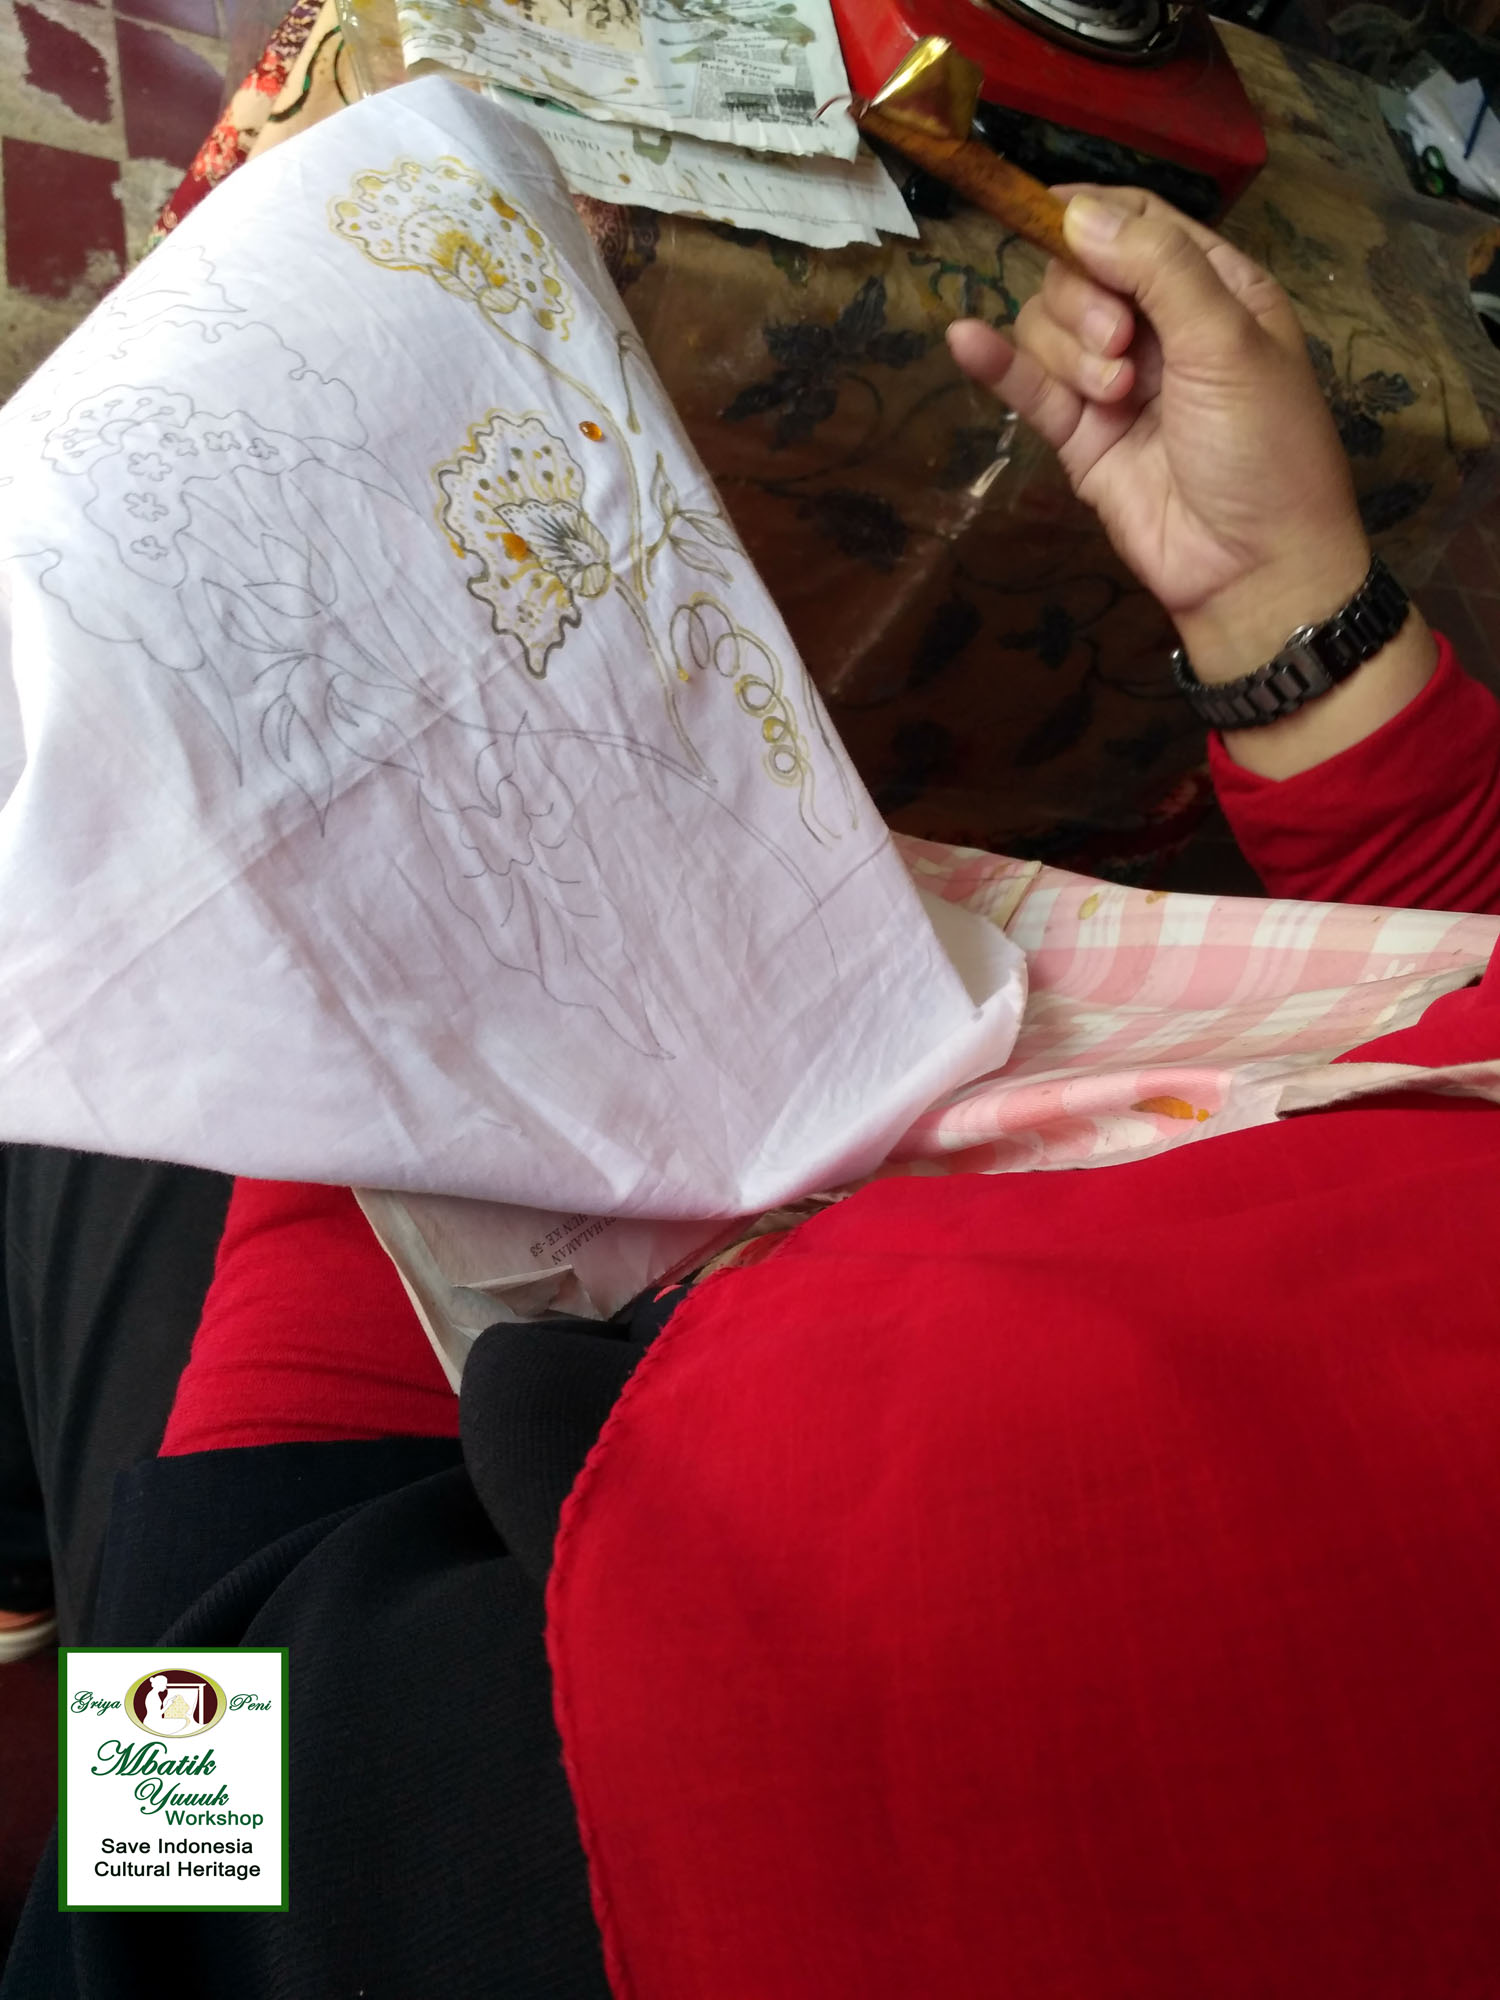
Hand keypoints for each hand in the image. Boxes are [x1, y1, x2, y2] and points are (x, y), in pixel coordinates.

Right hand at [947, 187, 1435, 773]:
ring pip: (1049, 327)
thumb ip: (1157, 267)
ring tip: (1115, 397)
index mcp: (1213, 287)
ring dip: (1069, 352)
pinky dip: (996, 362)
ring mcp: (1113, 381)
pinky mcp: (1079, 436)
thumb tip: (1078, 212)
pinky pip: (1027, 386)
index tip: (1046, 214)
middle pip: (1080, 271)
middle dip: (1086, 303)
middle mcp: (1159, 325)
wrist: (1252, 568)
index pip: (1138, 221)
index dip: (1090, 214)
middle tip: (1120, 353)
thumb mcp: (1227, 340)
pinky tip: (966, 340)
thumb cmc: (1264, 448)